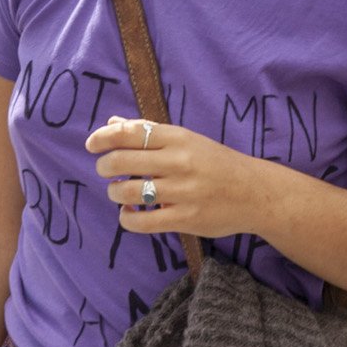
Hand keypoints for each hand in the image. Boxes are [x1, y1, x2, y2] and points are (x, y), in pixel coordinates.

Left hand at [87, 117, 264, 240]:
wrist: (254, 192)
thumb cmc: (216, 163)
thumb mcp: (186, 140)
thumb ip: (149, 131)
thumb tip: (112, 123)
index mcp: (178, 138)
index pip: (130, 132)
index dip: (103, 138)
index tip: (92, 145)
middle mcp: (179, 162)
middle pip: (121, 161)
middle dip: (105, 166)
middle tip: (106, 171)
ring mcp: (182, 192)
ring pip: (128, 192)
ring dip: (115, 192)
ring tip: (120, 192)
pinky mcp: (185, 219)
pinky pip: (142, 222)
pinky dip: (127, 218)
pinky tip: (130, 213)